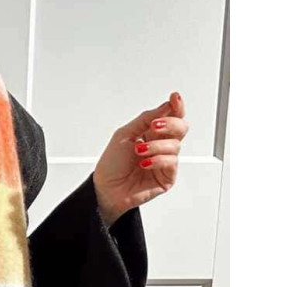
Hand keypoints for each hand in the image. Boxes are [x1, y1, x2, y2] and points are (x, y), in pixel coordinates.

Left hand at [93, 91, 187, 225]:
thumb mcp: (124, 134)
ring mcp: (165, 161)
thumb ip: (146, 118)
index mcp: (151, 133)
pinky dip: (158, 160)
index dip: (176, 106)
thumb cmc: (111, 165)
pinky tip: (144, 163)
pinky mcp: (167, 177)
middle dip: (170, 123)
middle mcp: (160, 145)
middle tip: (154, 126)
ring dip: (156, 146)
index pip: (171, 116)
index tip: (175, 98)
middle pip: (181, 127)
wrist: (106, 189)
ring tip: (139, 151)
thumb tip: (166, 106)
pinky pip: (171, 162)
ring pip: (175, 144)